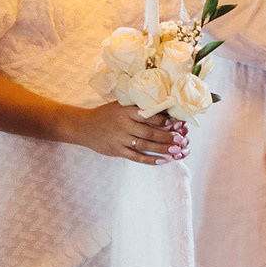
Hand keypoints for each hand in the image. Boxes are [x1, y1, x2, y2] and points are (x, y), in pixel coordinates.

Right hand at [69, 102, 187, 164]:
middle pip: (149, 132)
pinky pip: (135, 157)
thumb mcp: (121, 105)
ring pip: (145, 146)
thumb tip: (163, 109)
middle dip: (167, 137)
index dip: (164, 120)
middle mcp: (124, 125)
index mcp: (126, 111)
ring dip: (162, 149)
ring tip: (177, 151)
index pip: (149, 116)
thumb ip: (138, 107)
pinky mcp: (117, 150)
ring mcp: (120, 139)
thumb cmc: (106, 114)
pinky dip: (149, 160)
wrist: (84, 126)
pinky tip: (162, 161)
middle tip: (182, 140)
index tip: (178, 123)